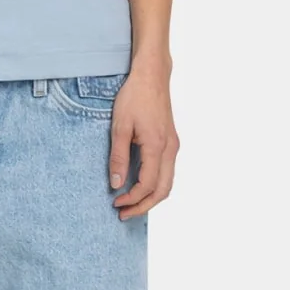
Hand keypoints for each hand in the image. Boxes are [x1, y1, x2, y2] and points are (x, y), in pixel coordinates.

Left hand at [109, 67, 178, 218]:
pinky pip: (167, 171)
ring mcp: (173, 146)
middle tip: (124, 213)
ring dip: (151, 197)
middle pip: (163, 190)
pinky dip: (155, 185)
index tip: (116, 203)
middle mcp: (170, 149)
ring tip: (131, 203)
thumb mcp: (119, 127)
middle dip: (144, 206)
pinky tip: (140, 185)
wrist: (152, 76)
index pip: (148, 184)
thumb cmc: (135, 97)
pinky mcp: (171, 142)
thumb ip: (118, 157)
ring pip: (168, 183)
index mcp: (157, 146)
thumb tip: (116, 183)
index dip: (132, 199)